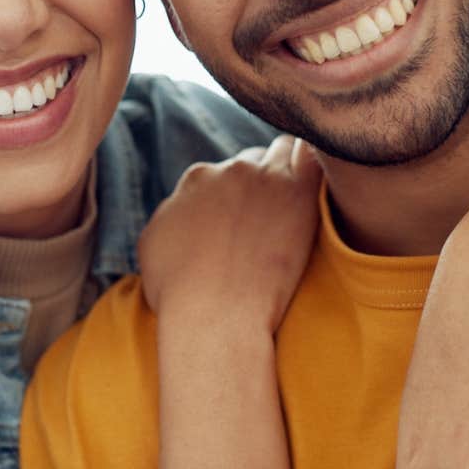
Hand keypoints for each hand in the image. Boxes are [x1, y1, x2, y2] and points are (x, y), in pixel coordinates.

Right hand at [137, 135, 321, 334]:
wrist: (215, 316)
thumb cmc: (180, 294)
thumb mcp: (153, 246)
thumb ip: (171, 215)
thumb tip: (182, 209)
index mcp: (196, 179)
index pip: (221, 173)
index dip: (232, 195)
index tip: (242, 218)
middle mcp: (229, 169)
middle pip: (252, 160)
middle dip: (259, 181)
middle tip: (269, 214)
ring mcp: (265, 177)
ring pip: (282, 151)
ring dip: (286, 169)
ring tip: (293, 200)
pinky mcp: (298, 192)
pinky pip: (312, 157)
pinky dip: (313, 163)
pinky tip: (315, 185)